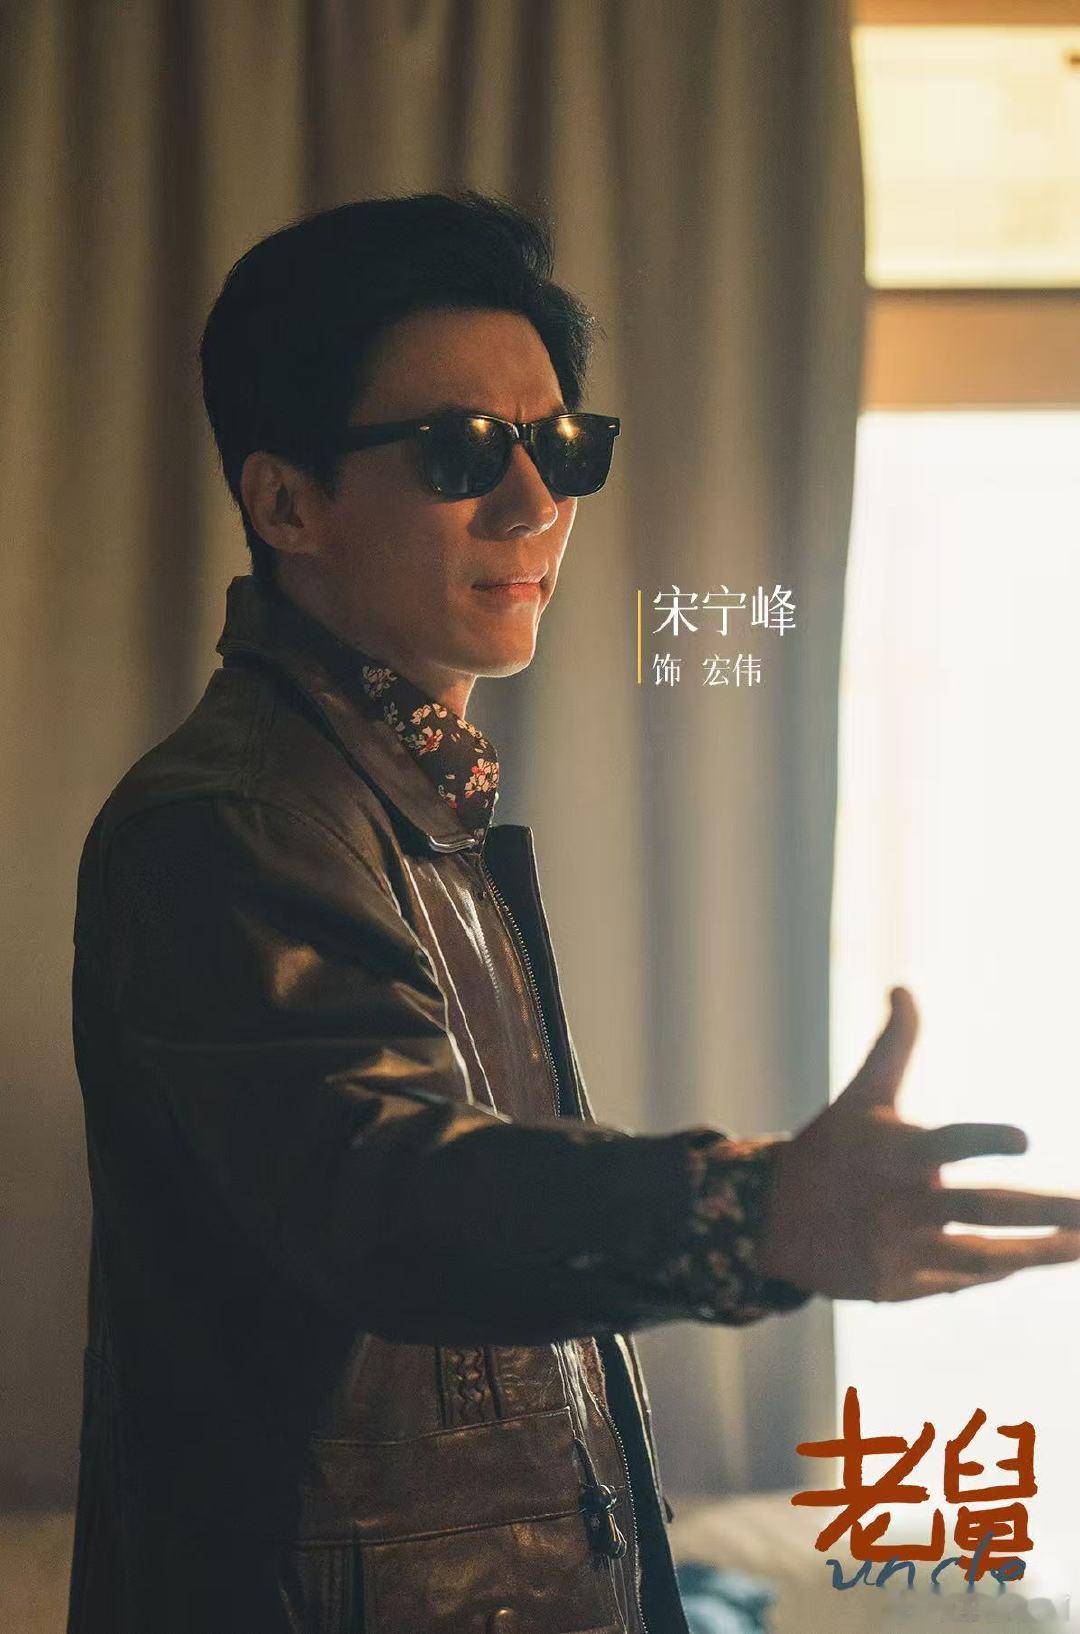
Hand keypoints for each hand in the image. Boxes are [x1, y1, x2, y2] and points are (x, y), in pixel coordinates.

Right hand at [755, 986, 1079, 1300]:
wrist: (771, 1219)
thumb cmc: (830, 1148)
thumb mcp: (859, 1097)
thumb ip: (893, 1046)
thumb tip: (904, 988)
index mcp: (894, 1151)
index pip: (947, 1142)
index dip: (985, 1141)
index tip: (1025, 1138)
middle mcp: (899, 1201)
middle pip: (985, 1209)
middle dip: (1047, 1212)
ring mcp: (899, 1249)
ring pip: (985, 1256)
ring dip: (1040, 1252)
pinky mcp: (896, 1286)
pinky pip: (960, 1280)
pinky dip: (996, 1271)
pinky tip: (1030, 1258)